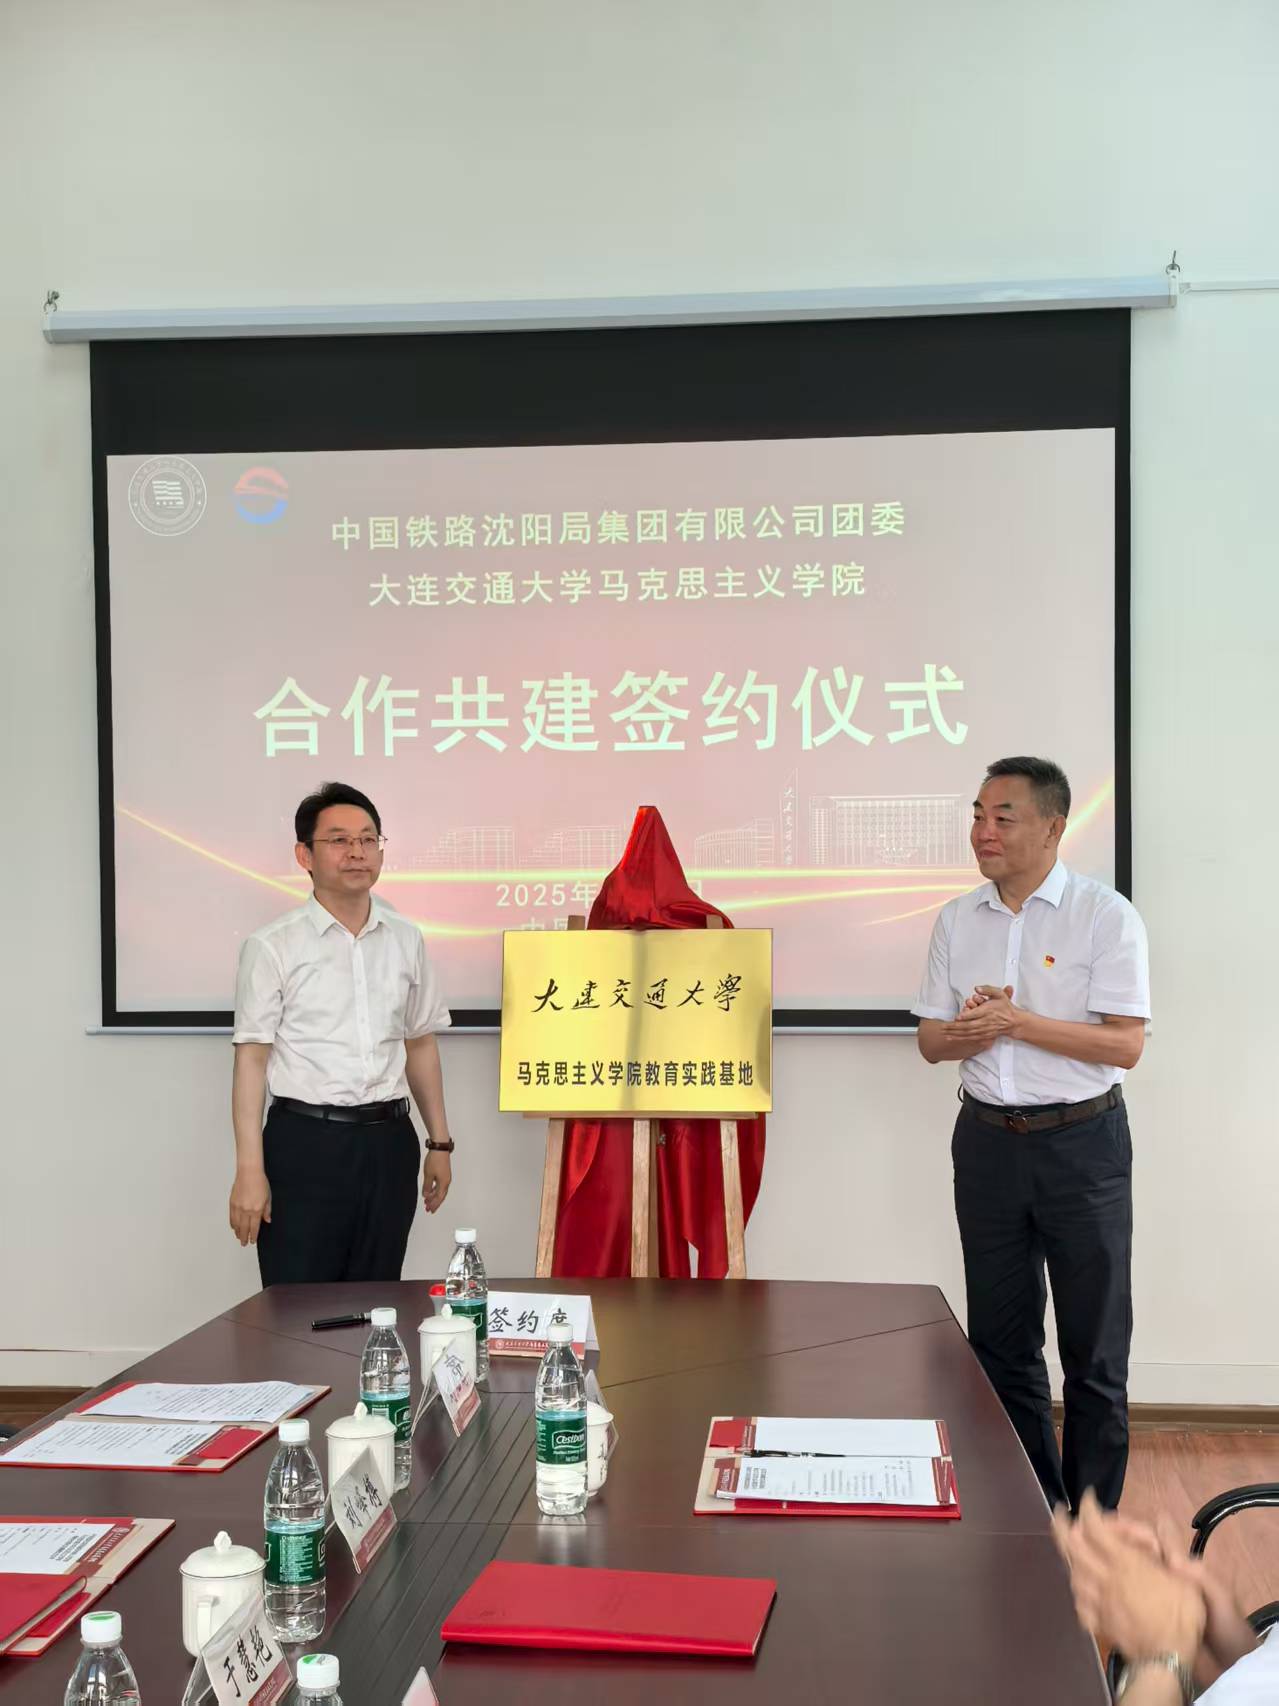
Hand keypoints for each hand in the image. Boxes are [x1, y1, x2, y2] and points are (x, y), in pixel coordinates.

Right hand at [229, 1167, 270, 1245]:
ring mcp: (238, 1207)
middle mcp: (246, 1210)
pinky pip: (231, 1217)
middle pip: (244, 1228)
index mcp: (256, 1210)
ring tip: (239, 1237)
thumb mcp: (268, 1197)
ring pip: (236, 1224)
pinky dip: (232, 1224)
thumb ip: (267, 1210)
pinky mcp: (232, 1203)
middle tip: (244, 1243)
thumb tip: (267, 1220)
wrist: (249, 1172)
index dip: (253, 1236)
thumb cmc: (260, 1182)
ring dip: (237, 1232)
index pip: (254, 1227)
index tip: (252, 1241)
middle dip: (244, 1237)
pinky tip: (234, 1227)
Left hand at [422, 1149, 451, 1213]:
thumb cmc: (435, 1161)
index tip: (429, 1210)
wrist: (440, 1148)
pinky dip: (435, 1189)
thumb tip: (426, 1195)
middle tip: (428, 1209)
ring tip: (427, 1201)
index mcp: (444, 1183)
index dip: (434, 1204)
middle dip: (435, 1202)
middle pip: (441, 1195)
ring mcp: (446, 1177)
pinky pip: (440, 1185)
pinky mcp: (444, 1172)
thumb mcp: (428, 1175)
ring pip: (441, 1190)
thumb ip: (427, 1186)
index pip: (439, 1197)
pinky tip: (431, 1190)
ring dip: (434, 1196)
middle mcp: (447, 1181)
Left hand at [947, 984, 1023, 1045]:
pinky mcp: (984, 1035)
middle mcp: (985, 1022)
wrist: (1014, 1021)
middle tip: (944, 1027)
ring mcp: (985, 1030)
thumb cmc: (1005, 1006)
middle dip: (955, 1027)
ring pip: (968, 1033)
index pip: (975, 1014)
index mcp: (988, 1011)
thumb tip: (976, 988)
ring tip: (944, 1033)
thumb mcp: (999, 994)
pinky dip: (961, 1038)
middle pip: (968, 1026)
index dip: (965, 1016)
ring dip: (956, 1034)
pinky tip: (952, 1038)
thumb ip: (987, 989)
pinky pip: (971, 1038)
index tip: (956, 1017)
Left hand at [1052, 1492, 1205, 1662]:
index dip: (1088, 1508)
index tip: (1087, 1497)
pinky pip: (1078, 1599)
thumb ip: (1169, 1546)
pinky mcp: (1095, 1621)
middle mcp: (1103, 1576)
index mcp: (1124, 1562)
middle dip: (1061, 1524)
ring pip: (1071, 1571)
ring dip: (1068, 1555)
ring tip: (1069, 1547)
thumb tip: (1161, 1518)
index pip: (1095, 1526)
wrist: (1166, 1658)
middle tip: (1058, 1512)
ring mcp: (1095, 1600)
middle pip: (1071, 1545)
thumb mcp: (1183, 1576)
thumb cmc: (1180, 1615)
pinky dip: (1076, 1587)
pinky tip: (1078, 1586)